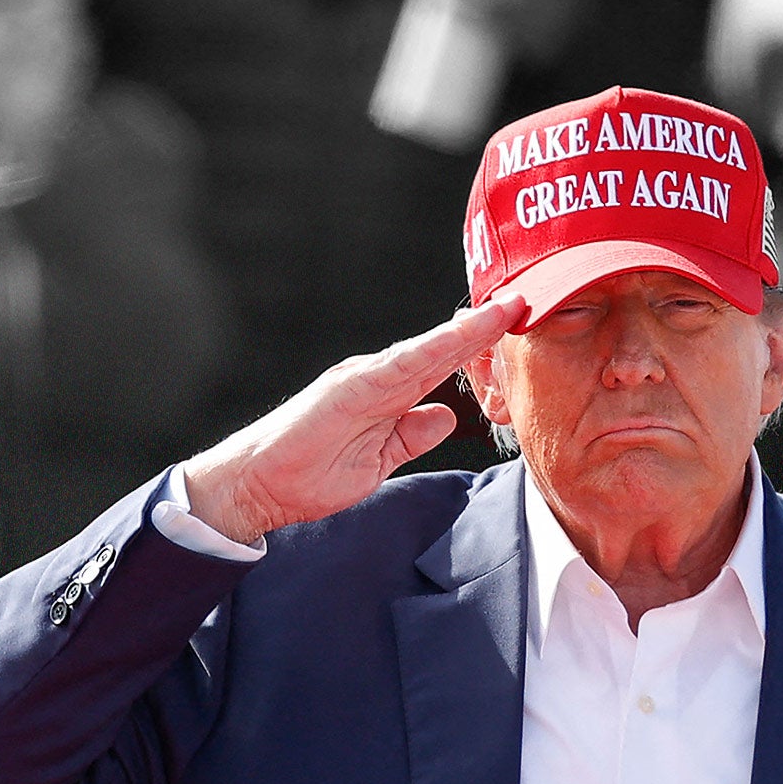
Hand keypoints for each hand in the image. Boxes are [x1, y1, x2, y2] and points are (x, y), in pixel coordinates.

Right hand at [181, 293, 525, 541]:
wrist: (257, 484)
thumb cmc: (310, 475)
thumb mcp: (378, 461)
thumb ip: (410, 436)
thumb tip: (445, 417)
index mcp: (386, 393)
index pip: (440, 364)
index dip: (477, 345)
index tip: (515, 325)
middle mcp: (377, 377)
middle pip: (440, 348)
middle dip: (483, 327)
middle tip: (524, 299)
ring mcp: (362, 378)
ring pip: (426, 349)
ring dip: (467, 331)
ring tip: (507, 309)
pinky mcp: (348, 387)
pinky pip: (398, 366)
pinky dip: (431, 349)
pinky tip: (459, 337)